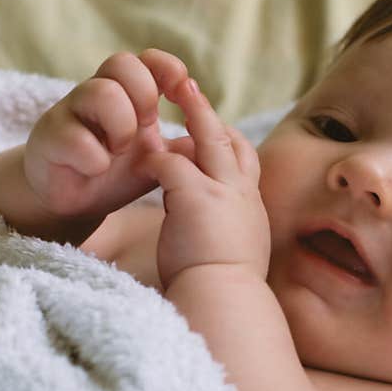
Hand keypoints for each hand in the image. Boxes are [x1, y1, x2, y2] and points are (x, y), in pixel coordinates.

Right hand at [23, 50, 196, 220]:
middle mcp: (96, 94)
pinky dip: (94, 157)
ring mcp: (70, 113)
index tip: (181, 91)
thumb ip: (184, 146)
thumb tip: (223, 136)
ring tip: (118, 151)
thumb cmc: (115, 172)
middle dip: (144, 95)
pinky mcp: (50, 140)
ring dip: (121, 126)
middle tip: (146, 128)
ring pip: (101, 92)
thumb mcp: (156, 158)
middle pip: (122, 62)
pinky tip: (97, 170)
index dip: (167, 68)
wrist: (72, 201)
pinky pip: (75, 136)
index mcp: (126, 95)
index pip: (147, 59)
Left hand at [142, 79, 269, 288]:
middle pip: (231, 141)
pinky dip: (155, 158)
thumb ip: (227, 232)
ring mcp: (223, 192)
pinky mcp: (197, 196)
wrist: (227, 302)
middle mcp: (242, 194)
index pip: (244, 164)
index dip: (227, 143)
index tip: (213, 130)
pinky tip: (141, 160)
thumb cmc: (226, 290)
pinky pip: (171, 163)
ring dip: (192, 112)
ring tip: (174, 90)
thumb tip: (217, 231)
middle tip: (190, 87)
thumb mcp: (235, 254)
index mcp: (250, 209)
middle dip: (210, 112)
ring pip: (210, 137)